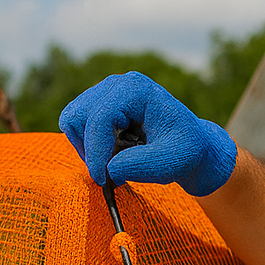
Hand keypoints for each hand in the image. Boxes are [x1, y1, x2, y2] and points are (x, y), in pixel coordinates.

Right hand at [59, 72, 236, 194]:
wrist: (192, 147)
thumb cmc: (186, 151)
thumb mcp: (170, 162)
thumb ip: (140, 165)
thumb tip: (109, 169)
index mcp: (135, 89)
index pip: (99, 118)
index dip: (96, 152)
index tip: (103, 179)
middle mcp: (116, 85)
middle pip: (77, 116)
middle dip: (89, 150)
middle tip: (108, 174)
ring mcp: (106, 93)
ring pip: (73, 121)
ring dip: (88, 149)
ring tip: (115, 164)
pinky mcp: (101, 107)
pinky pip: (79, 128)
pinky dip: (90, 147)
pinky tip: (114, 156)